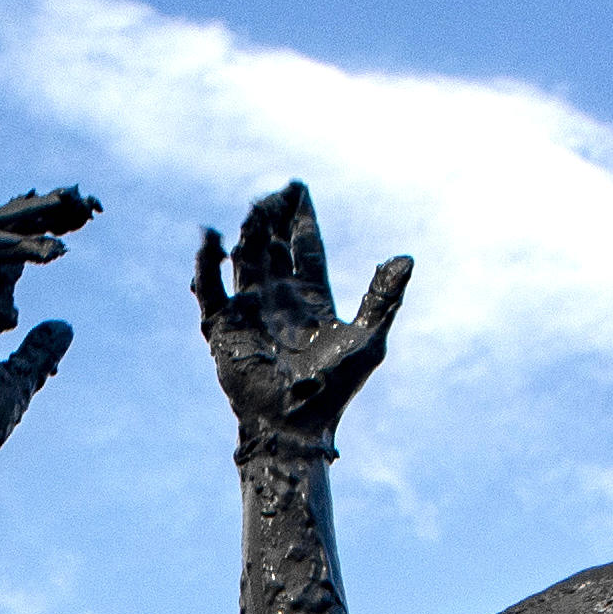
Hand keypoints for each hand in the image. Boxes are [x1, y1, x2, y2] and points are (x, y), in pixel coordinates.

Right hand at [0, 187, 90, 477]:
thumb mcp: (16, 385)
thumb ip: (36, 354)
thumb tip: (64, 326)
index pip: (5, 251)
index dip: (40, 229)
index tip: (81, 219)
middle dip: (38, 209)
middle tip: (83, 201)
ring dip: (28, 222)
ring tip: (68, 223)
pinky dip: (15, 259)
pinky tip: (42, 271)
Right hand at [190, 183, 411, 456]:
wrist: (296, 427)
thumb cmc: (335, 391)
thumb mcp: (368, 340)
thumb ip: (383, 298)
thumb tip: (406, 257)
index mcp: (312, 298)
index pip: (305, 246)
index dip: (301, 217)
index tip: (298, 186)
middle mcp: (279, 299)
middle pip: (271, 245)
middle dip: (271, 217)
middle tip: (273, 192)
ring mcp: (250, 311)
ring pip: (244, 260)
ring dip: (247, 233)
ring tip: (253, 210)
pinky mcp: (223, 328)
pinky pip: (210, 290)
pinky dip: (206, 265)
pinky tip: (213, 239)